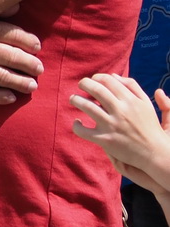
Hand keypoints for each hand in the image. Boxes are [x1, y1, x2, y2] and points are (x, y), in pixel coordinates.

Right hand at [0, 14, 42, 104]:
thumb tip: (17, 7)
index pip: (16, 35)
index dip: (30, 42)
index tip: (36, 47)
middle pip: (15, 57)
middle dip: (30, 64)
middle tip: (39, 69)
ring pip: (4, 77)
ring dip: (21, 82)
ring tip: (31, 86)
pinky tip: (10, 98)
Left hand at [72, 73, 169, 191]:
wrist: (154, 151)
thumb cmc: (149, 125)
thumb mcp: (145, 103)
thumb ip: (132, 87)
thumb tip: (113, 75)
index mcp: (131, 100)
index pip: (108, 81)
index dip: (97, 77)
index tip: (93, 80)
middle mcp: (120, 111)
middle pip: (96, 90)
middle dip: (84, 83)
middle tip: (81, 85)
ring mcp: (111, 125)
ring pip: (86, 106)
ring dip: (75, 100)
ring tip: (73, 99)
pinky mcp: (105, 140)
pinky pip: (83, 131)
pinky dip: (76, 125)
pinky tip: (77, 122)